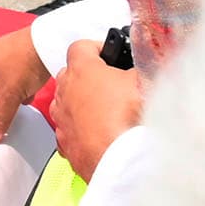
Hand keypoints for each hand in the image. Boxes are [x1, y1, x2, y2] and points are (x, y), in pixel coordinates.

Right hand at [0, 25, 46, 143]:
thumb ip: (0, 118)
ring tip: (23, 97)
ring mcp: (3, 54)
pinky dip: (21, 84)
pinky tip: (30, 89)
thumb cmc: (26, 61)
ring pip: (3, 84)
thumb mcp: (11, 95)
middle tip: (8, 110)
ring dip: (12, 94)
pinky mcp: (18, 53)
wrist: (50, 41)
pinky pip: (14, 75)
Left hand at [48, 41, 142, 180]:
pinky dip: (80, 128)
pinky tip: (98, 133)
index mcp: (81, 70)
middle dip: (88, 75)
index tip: (109, 54)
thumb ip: (138, 68)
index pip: (80, 46)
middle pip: (70, 74)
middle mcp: (64, 92)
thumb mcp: (143, 80)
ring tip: (105, 109)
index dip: (96, 48)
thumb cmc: (129, 116)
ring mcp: (61, 118)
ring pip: (66, 102)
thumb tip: (142, 66)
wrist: (122, 159)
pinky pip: (69, 129)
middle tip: (111, 82)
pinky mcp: (64, 143)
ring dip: (81, 102)